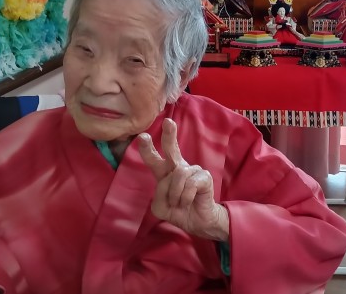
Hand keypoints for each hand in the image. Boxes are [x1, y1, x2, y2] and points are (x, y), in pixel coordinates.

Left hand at [137, 119, 228, 241]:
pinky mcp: (204, 176)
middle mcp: (178, 168)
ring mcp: (192, 170)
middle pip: (172, 149)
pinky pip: (189, 183)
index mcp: (165, 173)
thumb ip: (159, 193)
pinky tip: (187, 202)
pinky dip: (185, 197)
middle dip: (169, 135)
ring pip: (178, 175)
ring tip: (178, 203)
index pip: (154, 159)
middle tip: (168, 123)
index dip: (148, 148)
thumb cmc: (178, 210)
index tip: (141, 136)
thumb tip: (171, 181)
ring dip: (175, 194)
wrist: (197, 222)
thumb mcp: (160, 206)